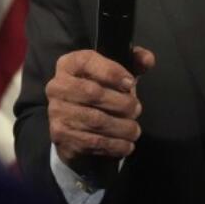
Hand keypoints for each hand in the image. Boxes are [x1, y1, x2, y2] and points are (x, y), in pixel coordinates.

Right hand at [46, 46, 154, 168]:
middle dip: (122, 103)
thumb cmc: (98, 92)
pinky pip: (93, 141)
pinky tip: (126, 144)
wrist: (73, 124)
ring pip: (96, 120)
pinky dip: (115, 145)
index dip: (112, 72)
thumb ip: (133, 63)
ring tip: (134, 130)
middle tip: (136, 110)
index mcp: (68, 64)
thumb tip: (148, 59)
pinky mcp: (61, 135)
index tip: (130, 83)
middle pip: (93, 92)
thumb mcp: (115, 75)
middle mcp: (57, 86)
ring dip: (122, 127)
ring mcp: (56, 111)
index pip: (87, 61)